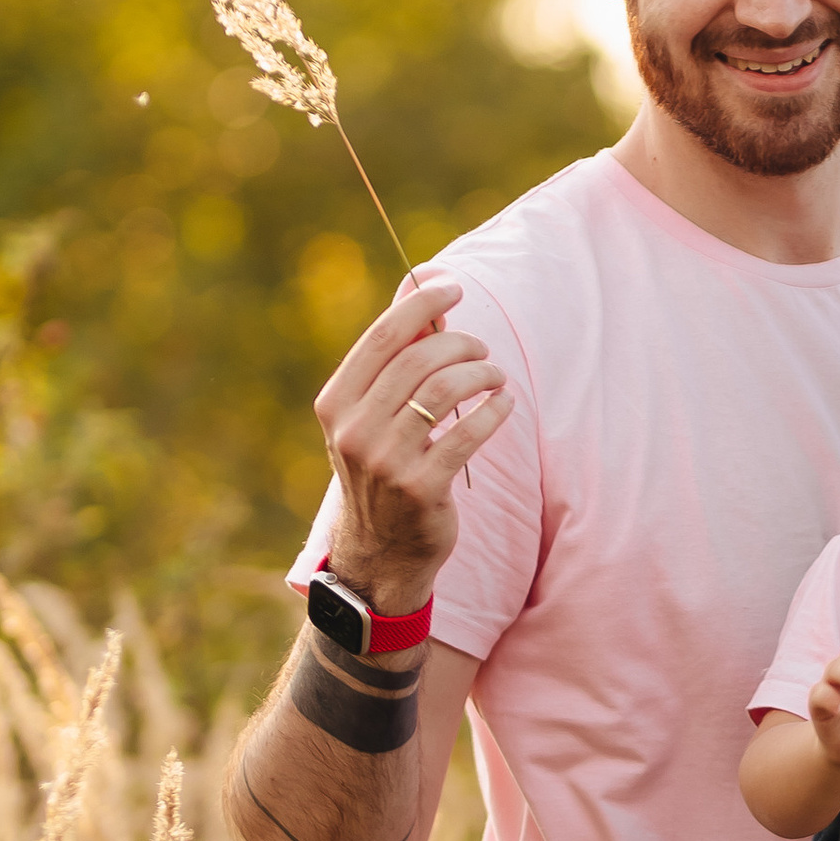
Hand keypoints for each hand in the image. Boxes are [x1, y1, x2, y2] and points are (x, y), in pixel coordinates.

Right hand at [315, 280, 511, 611]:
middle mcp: (355, 430)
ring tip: (495, 376)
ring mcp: (386, 461)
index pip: (383, 336)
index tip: (453, 289)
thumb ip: (394, 359)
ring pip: (444, 390)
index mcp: (336, 404)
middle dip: (460, 343)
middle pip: (418, 359)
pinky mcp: (421, 487)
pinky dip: (493, 410)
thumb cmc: (384, 469)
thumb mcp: (372, 417)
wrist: (381, 552)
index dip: (422, 304)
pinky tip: (503, 404)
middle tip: (481, 350)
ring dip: (480, 373)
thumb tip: (427, 294)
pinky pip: (468, 434)